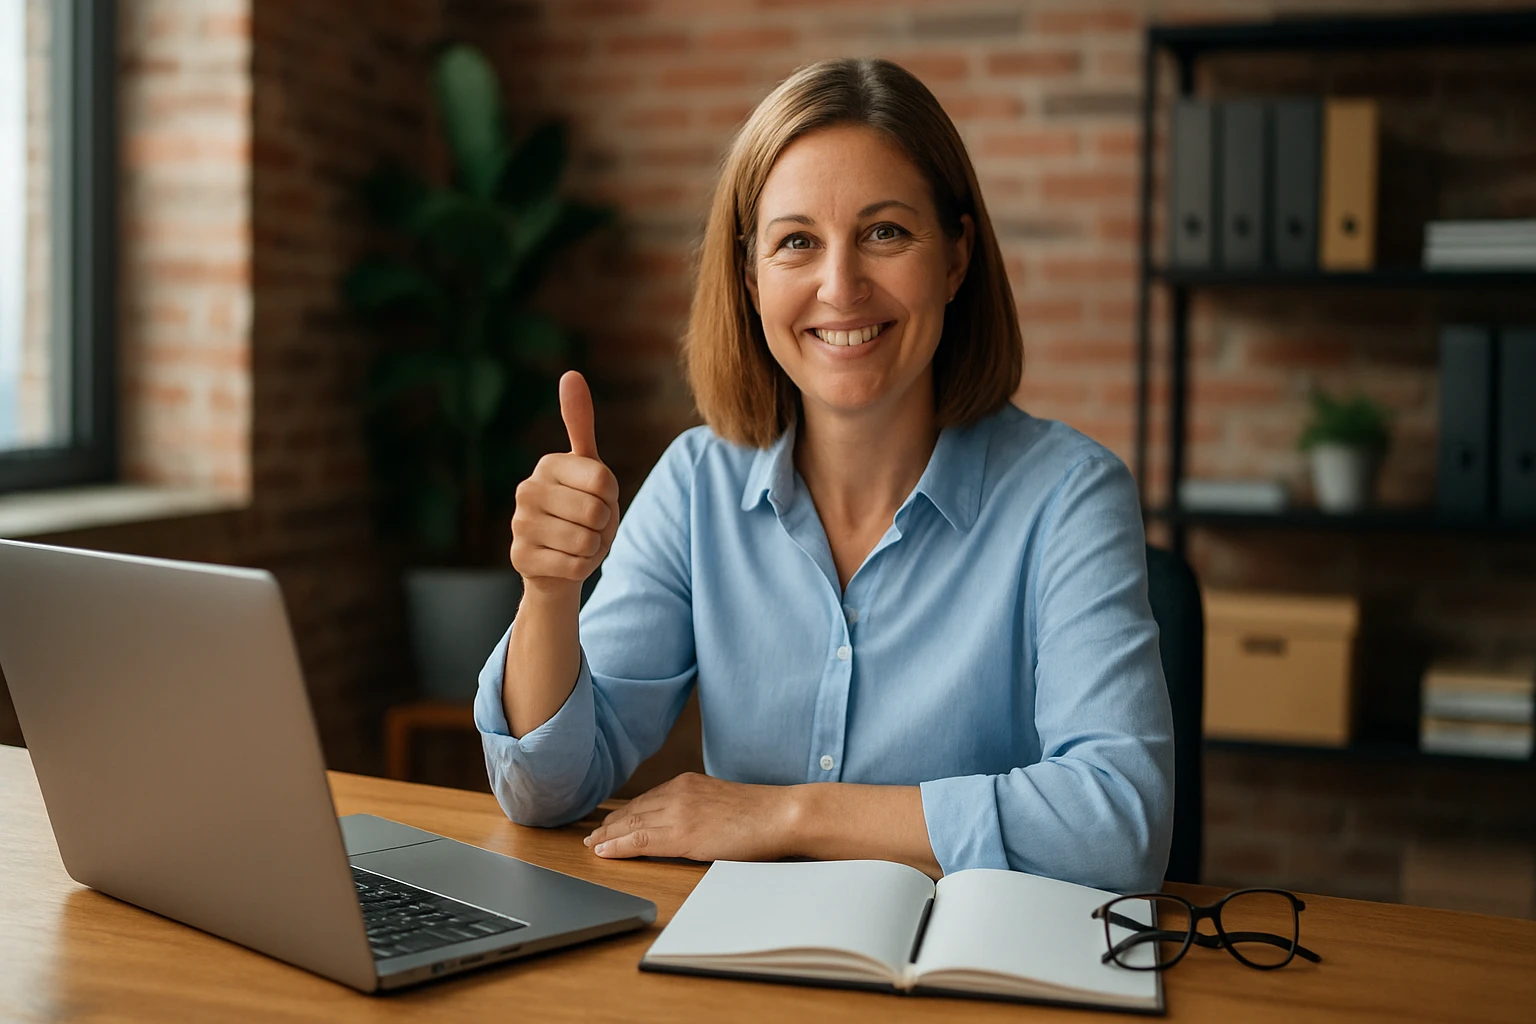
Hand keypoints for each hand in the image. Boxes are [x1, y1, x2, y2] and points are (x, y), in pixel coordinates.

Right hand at [510, 371, 620, 594]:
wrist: (557, 562)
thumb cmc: (580, 510)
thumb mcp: (587, 468)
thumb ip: (580, 423)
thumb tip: (571, 373)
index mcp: (548, 464)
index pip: (605, 481)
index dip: (612, 497)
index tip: (598, 499)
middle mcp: (527, 490)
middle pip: (597, 512)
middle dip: (603, 526)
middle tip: (588, 526)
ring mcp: (519, 525)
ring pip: (586, 541)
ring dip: (593, 548)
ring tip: (578, 543)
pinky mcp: (520, 558)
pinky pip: (575, 566)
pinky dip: (581, 568)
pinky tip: (565, 561)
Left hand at [583, 773, 801, 862]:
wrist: (778, 815)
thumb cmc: (758, 815)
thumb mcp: (719, 804)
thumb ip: (697, 810)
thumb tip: (684, 827)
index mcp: (687, 783)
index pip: (645, 800)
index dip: (623, 814)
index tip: (608, 824)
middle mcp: (678, 792)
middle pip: (633, 810)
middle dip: (609, 825)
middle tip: (591, 838)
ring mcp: (678, 811)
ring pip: (631, 824)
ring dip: (608, 836)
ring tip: (592, 847)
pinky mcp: (682, 832)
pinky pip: (640, 839)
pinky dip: (618, 846)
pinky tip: (605, 851)